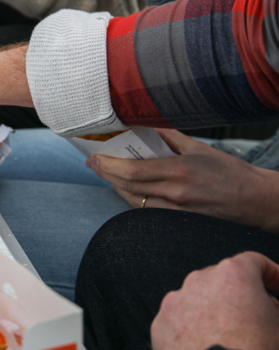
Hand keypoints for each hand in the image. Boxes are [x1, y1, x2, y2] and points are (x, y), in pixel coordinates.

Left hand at [86, 129, 278, 232]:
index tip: (95, 156)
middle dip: (105, 174)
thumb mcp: (200, 149)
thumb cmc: (231, 173)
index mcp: (179, 171)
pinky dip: (131, 198)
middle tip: (93, 162)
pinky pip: (146, 210)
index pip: (133, 170)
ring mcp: (175, 211)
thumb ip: (171, 138)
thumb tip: (148, 127)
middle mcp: (174, 194)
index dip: (109, 165)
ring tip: (105, 173)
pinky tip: (126, 188)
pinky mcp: (177, 221)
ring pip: (133, 201)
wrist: (256, 202)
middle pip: (127, 186)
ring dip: (115, 187)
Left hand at [151, 252, 278, 349]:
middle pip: (220, 280)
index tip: (275, 286)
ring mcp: (174, 302)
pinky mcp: (158, 325)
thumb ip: (273, 307)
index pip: (253, 262)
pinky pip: (176, 322)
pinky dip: (188, 329)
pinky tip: (202, 347)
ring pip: (195, 300)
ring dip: (209, 311)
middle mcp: (198, 281)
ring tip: (224, 336)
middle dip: (237, 295)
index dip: (270, 274)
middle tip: (252, 316)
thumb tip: (267, 306)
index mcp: (232, 274)